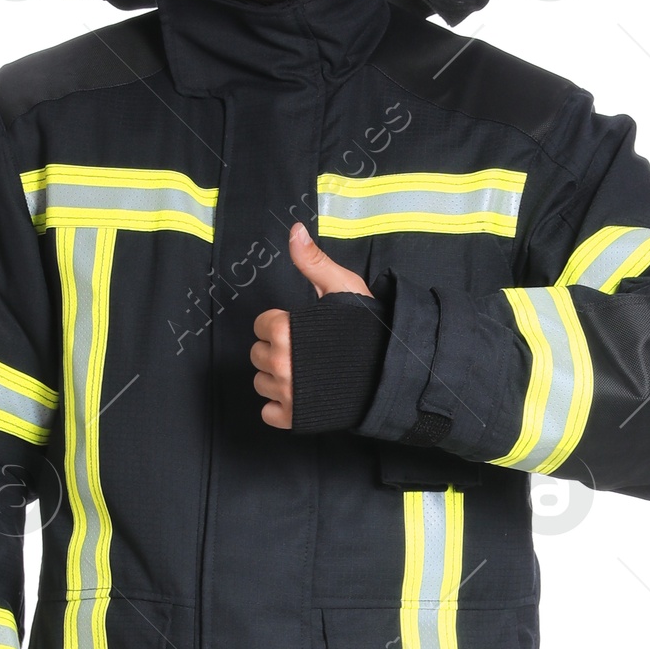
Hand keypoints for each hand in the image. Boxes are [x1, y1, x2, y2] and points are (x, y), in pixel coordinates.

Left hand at [251, 222, 371, 429]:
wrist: (390, 373)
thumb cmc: (368, 330)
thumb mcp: (342, 287)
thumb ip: (312, 262)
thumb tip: (294, 230)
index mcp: (285, 330)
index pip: (262, 325)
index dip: (281, 324)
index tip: (302, 329)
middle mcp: (281, 363)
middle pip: (259, 354)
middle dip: (277, 350)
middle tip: (305, 351)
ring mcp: (286, 393)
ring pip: (261, 382)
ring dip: (277, 378)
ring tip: (304, 372)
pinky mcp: (294, 418)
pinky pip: (268, 413)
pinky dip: (280, 406)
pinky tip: (301, 395)